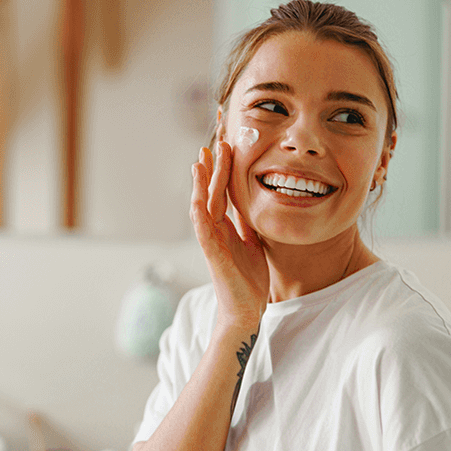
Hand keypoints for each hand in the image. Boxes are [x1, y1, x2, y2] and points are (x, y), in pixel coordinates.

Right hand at [190, 137, 268, 328]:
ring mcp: (211, 241)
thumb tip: (250, 205)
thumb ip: (248, 224)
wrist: (247, 308)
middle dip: (212, 167)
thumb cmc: (249, 279)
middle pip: (211, 193)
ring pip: (203, 206)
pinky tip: (197, 197)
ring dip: (201, 184)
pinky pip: (202, 229)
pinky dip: (198, 212)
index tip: (226, 146)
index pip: (223, 192)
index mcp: (226, 227)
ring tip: (201, 161)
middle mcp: (216, 231)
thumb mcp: (254, 242)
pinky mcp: (212, 254)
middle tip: (214, 141)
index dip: (224, 169)